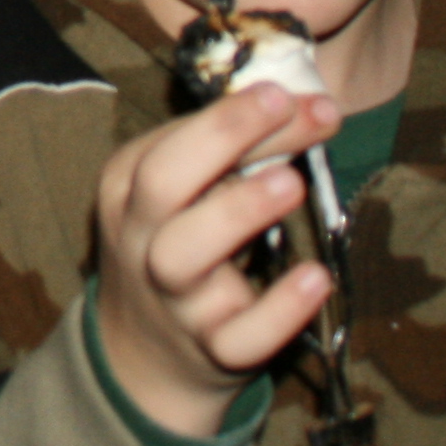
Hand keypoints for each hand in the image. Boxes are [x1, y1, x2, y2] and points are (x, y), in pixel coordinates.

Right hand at [93, 84, 343, 440]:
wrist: (146, 354)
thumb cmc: (181, 245)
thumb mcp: (188, 195)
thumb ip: (236, 153)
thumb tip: (310, 106)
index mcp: (129, 188)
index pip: (173, 141)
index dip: (228, 114)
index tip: (284, 91)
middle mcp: (141, 239)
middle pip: (162, 183)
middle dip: (221, 138)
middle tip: (285, 108)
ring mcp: (172, 298)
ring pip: (183, 256)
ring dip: (237, 212)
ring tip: (293, 182)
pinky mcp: (211, 350)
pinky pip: (240, 336)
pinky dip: (279, 310)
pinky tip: (316, 277)